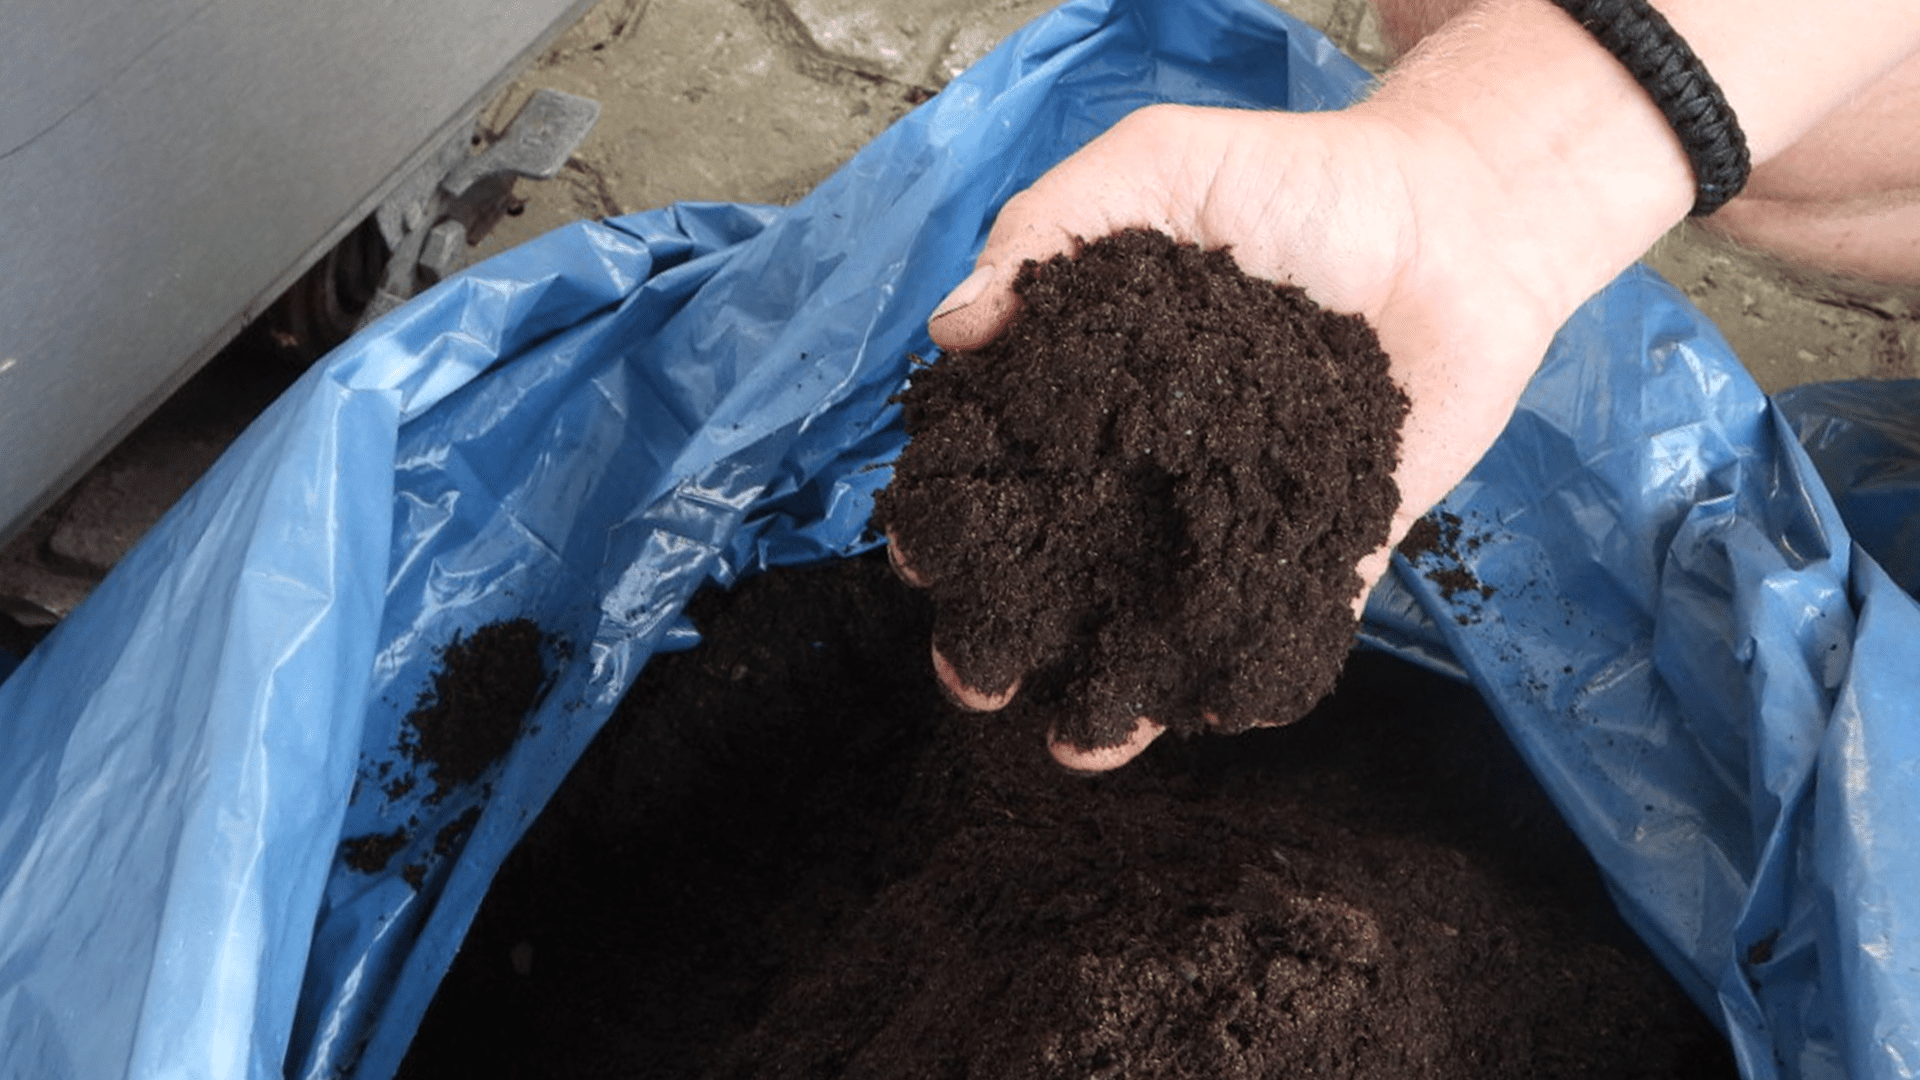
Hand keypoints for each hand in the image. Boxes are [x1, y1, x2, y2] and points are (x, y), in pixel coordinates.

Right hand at [893, 101, 1592, 769]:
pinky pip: (1277, 639)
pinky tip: (1206, 709)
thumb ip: (1049, 228)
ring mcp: (1231, 526)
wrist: (1459, 213)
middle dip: (1005, 634)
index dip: (950, 517)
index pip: (996, 473)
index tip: (922, 551)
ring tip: (1083, 734)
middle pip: (1055, 574)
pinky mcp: (1325, 558)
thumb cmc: (1297, 176)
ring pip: (1151, 630)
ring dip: (1109, 694)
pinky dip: (1242, 683)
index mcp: (1087, 394)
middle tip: (981, 669)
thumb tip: (954, 328)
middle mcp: (1146, 476)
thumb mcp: (1154, 167)